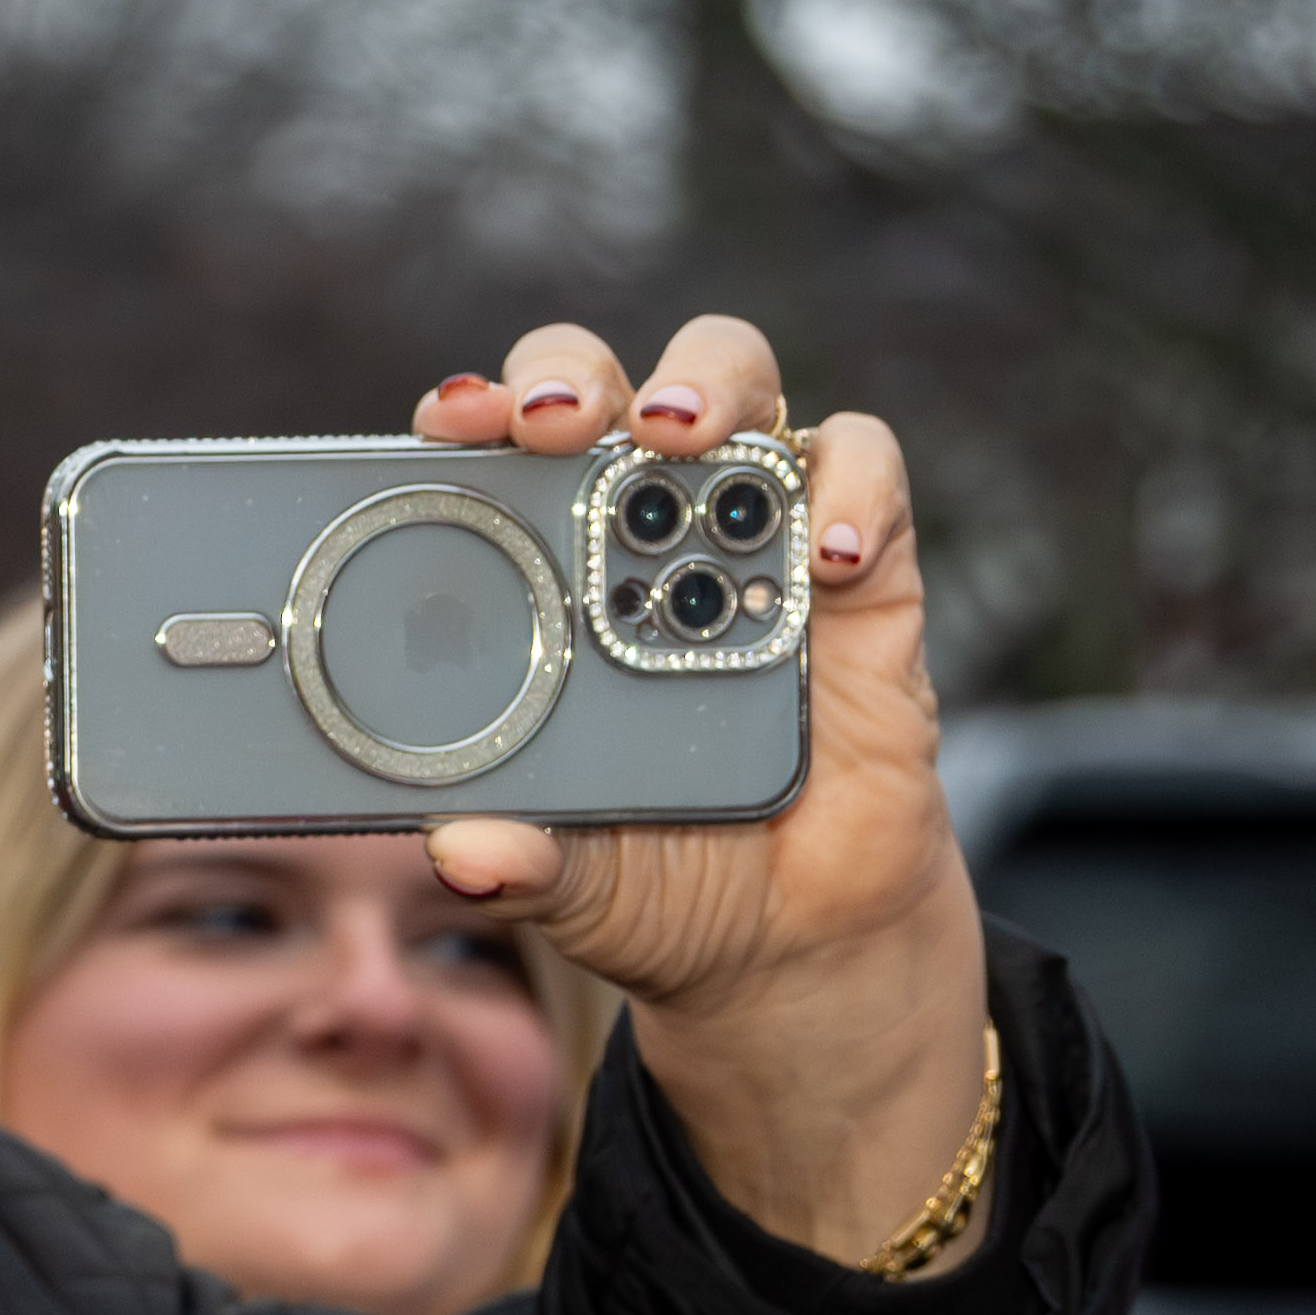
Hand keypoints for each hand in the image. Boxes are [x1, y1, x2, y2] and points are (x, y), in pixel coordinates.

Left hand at [406, 313, 1002, 1271]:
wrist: (790, 938)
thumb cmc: (652, 879)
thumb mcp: (569, 881)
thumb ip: (515, 866)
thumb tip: (462, 855)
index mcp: (540, 579)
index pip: (496, 455)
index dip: (474, 411)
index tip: (449, 424)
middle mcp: (639, 530)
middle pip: (608, 387)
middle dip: (578, 376)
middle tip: (557, 423)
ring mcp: (750, 537)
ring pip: (737, 385)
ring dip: (708, 385)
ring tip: (681, 438)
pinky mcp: (863, 571)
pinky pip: (866, 475)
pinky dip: (855, 487)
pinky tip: (826, 555)